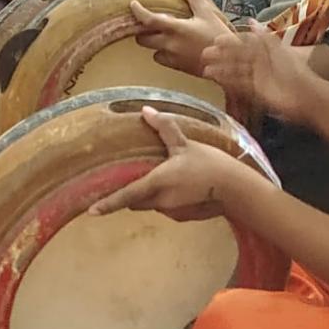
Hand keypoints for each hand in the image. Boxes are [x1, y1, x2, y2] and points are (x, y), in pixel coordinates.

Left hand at [89, 106, 241, 221]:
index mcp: (157, 183)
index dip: (108, 204)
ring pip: (153, 203)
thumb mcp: (186, 144)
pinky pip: (169, 208)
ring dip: (155, 193)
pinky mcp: (183, 218)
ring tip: (174, 176)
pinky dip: (171, 199)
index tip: (91, 212)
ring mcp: (172, 212)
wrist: (237, 189)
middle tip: (144, 172)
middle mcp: (161, 201)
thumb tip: (145, 111)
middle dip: (135, 190)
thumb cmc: (210, 164)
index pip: (126, 196)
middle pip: (137, 200)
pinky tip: (187, 187)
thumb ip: (165, 129)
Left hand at [134, 0, 233, 75]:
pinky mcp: (177, 67)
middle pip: (143, 39)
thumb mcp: (208, 12)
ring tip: (164, 35)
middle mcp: (170, 45)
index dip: (138, 12)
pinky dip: (164, 53)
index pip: (148, 20)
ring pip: (152, 51)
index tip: (133, 5)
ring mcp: (172, 58)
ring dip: (154, 43)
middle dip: (142, 31)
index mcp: (176, 29)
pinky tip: (175, 47)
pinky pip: (162, 60)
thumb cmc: (219, 36)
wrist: (228, 63)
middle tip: (149, 23)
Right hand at [201, 31, 315, 124]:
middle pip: (237, 57)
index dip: (230, 41)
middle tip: (205, 54)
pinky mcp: (255, 92)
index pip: (244, 43)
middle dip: (221, 55)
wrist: (305, 96)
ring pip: (235, 71)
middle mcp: (259, 63)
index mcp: (265, 51)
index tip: (215, 40)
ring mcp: (256, 78)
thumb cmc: (294, 71)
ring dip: (221, 69)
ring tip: (205, 68)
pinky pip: (238, 85)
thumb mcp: (278, 49)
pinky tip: (216, 79)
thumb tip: (250, 20)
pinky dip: (226, 81)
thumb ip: (263, 36)